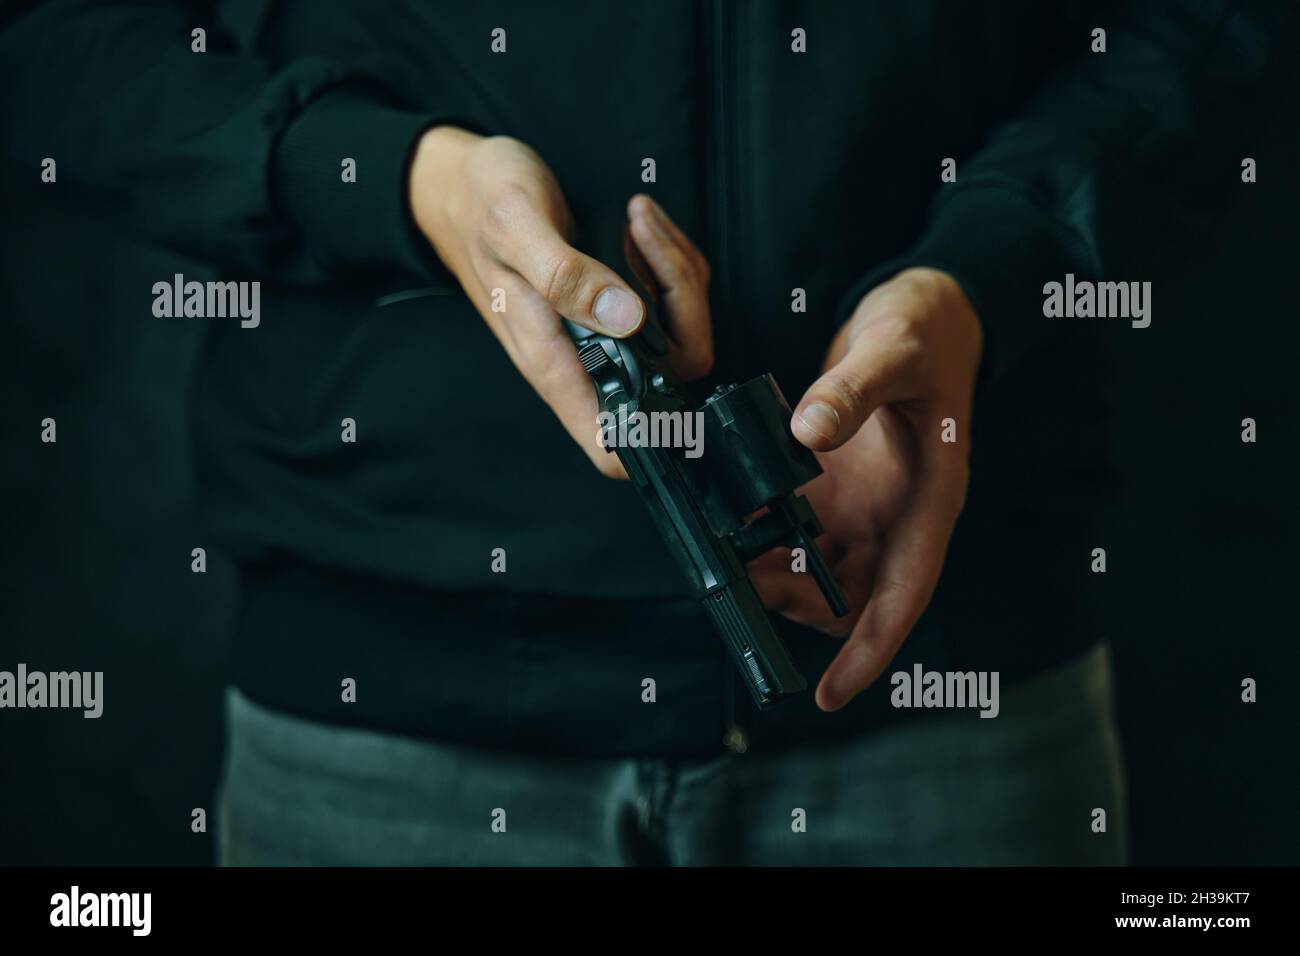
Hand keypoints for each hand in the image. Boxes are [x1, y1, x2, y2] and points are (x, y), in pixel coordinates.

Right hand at [407, 127, 712, 476]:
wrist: (461, 188)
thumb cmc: (481, 210)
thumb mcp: (517, 230)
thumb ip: (564, 277)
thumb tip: (624, 319)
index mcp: (555, 359)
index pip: (613, 441)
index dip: (655, 437)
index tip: (675, 379)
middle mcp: (584, 354)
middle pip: (677, 369)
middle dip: (685, 302)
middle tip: (651, 245)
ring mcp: (605, 330)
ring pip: (683, 327)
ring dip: (676, 267)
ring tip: (638, 222)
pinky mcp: (619, 302)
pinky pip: (674, 295)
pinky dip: (669, 256)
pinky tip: (639, 227)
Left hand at [749, 267, 982, 710]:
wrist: (925, 309)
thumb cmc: (928, 332)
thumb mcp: (894, 350)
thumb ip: (852, 391)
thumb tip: (806, 434)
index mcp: (929, 500)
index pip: (904, 593)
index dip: (870, 650)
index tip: (832, 694)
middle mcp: (895, 515)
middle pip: (850, 599)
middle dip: (799, 605)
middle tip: (747, 580)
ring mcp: (862, 504)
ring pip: (818, 574)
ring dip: (775, 576)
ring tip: (731, 553)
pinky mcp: (832, 486)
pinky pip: (795, 531)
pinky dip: (763, 535)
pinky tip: (730, 519)